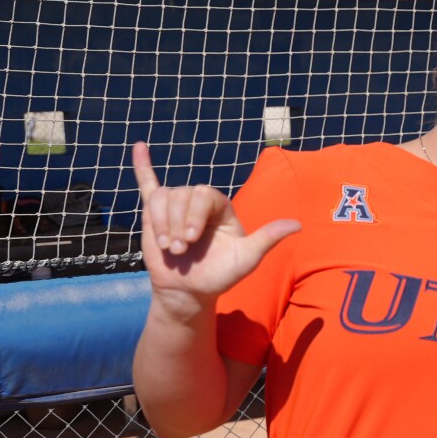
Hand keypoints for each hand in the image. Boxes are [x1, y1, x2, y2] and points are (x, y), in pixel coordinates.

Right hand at [132, 141, 299, 314]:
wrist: (189, 291)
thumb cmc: (219, 275)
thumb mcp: (247, 258)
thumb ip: (268, 238)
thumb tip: (297, 225)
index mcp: (220, 207)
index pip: (204, 195)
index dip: (194, 214)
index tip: (191, 239)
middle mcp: (198, 202)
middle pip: (182, 195)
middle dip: (178, 222)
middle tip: (180, 249)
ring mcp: (175, 206)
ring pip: (162, 197)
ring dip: (161, 223)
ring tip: (169, 247)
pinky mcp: (154, 213)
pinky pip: (148, 184)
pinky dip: (142, 165)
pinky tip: (138, 146)